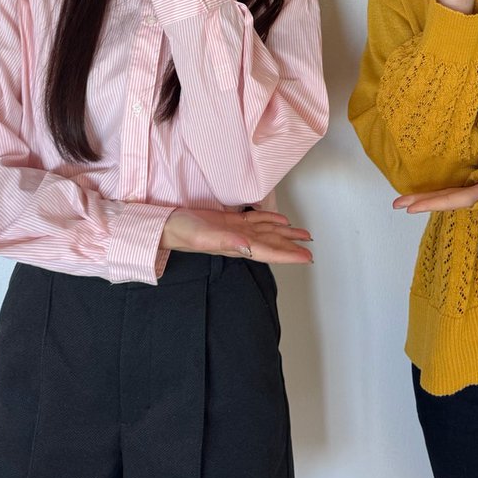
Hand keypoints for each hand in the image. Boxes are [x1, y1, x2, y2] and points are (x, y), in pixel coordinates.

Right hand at [161, 207, 313, 263]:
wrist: (166, 225)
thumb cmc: (181, 231)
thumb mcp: (202, 235)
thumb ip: (225, 241)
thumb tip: (247, 247)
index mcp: (237, 246)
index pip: (269, 251)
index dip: (288, 254)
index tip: (306, 257)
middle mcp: (240, 240)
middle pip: (272, 243)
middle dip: (292, 246)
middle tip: (310, 247)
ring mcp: (236, 231)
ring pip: (267, 232)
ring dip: (285, 233)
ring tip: (302, 234)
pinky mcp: (230, 221)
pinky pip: (255, 221)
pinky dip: (270, 220)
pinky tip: (279, 220)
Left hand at [393, 174, 477, 213]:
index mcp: (464, 198)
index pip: (443, 201)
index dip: (427, 204)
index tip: (410, 209)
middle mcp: (456, 199)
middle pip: (433, 201)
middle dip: (415, 203)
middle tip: (396, 204)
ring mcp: (454, 196)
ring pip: (432, 198)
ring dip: (417, 200)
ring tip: (399, 202)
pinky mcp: (454, 192)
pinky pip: (437, 195)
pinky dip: (425, 197)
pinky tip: (415, 198)